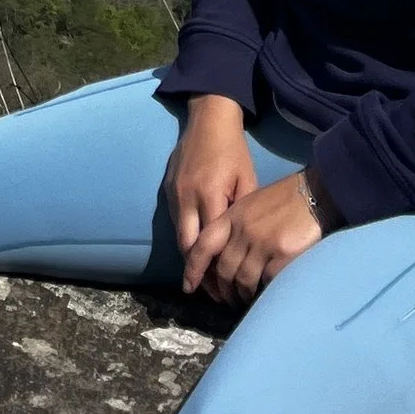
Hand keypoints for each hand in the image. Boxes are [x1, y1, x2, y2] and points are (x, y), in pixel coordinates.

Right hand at [165, 94, 254, 290]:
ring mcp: (174, 192)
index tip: (223, 291)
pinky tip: (196, 250)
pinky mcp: (168, 188)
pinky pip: (175, 221)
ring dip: (190, 258)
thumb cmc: (233, 150)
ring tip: (204, 280)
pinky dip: (185, 239)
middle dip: (197, 273)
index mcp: (209, 195)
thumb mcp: (247, 179)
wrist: (208, 119)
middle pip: (188, 246)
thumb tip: (246, 244)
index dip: (215, 270)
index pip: (210, 243)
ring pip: (178, 236)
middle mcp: (187, 197)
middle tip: (210, 295)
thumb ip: (244, 211)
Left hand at [182, 169, 325, 306]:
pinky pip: (265, 282)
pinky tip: (263, 294)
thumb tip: (223, 256)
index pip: (204, 244)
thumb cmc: (281, 200)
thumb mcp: (250, 205)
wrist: (312, 195)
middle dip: (221, 290)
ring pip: (242, 280)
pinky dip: (262, 291)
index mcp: (232, 216)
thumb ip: (234, 226)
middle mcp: (243, 230)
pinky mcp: (282, 255)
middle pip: (223, 269)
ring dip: (241, 296)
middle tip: (225, 300)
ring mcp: (262, 243)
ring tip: (244, 301)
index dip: (193, 268)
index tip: (188, 286)